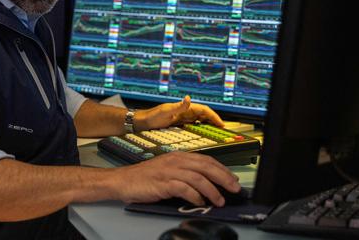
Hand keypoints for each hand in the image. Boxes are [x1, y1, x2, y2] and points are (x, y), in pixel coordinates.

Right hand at [112, 151, 240, 205]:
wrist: (123, 181)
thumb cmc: (145, 177)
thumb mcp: (167, 170)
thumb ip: (185, 173)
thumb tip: (206, 183)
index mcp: (178, 156)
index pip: (206, 159)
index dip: (222, 169)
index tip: (233, 179)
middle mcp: (175, 161)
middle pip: (206, 166)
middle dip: (223, 178)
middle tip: (235, 189)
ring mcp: (169, 171)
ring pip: (198, 178)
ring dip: (212, 190)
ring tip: (220, 201)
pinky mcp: (163, 183)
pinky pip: (184, 188)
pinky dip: (195, 196)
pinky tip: (200, 202)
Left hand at [134, 95, 224, 130]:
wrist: (142, 123)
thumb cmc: (152, 117)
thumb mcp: (165, 112)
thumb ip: (178, 107)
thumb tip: (188, 98)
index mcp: (183, 108)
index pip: (203, 110)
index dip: (213, 116)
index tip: (221, 124)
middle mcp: (185, 112)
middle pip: (204, 114)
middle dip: (214, 120)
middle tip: (223, 130)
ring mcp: (182, 118)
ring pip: (200, 120)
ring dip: (209, 124)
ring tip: (217, 132)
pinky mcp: (179, 124)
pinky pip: (194, 125)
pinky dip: (201, 128)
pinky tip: (204, 134)